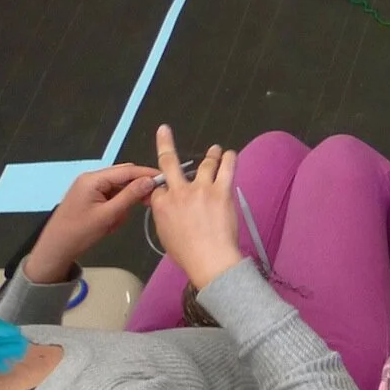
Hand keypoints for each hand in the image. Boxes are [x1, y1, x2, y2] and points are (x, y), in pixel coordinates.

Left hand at [23, 164, 157, 283]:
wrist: (55, 249)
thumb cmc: (79, 232)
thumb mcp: (108, 215)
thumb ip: (130, 196)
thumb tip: (151, 181)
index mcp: (93, 179)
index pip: (127, 170)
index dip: (147, 174)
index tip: (166, 181)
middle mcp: (91, 178)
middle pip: (123, 177)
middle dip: (136, 190)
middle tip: (148, 203)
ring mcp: (90, 188)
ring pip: (119, 188)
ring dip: (124, 202)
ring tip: (117, 221)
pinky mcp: (90, 197)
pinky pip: (111, 197)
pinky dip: (116, 208)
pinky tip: (112, 222)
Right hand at [148, 126, 244, 292]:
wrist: (209, 258)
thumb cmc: (186, 253)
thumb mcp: (164, 234)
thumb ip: (164, 216)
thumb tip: (167, 207)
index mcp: (161, 204)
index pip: (160, 187)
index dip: (165, 188)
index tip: (170, 191)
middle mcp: (178, 191)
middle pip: (170, 163)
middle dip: (165, 144)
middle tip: (165, 131)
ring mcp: (201, 189)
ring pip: (204, 165)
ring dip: (210, 155)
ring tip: (215, 149)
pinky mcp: (221, 191)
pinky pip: (226, 169)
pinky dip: (228, 159)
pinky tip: (230, 154)